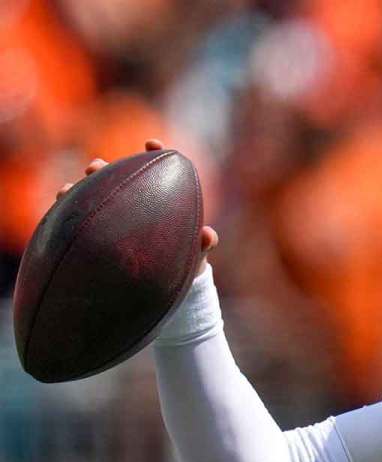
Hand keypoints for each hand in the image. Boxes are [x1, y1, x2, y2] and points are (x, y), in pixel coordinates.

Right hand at [57, 139, 217, 278]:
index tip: (151, 144)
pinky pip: (80, 217)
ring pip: (95, 195)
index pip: (158, 171)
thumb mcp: (193, 257)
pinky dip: (69, 206)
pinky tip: (60, 201)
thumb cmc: (183, 264)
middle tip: (95, 166)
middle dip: (105, 170)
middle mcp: (133, 203)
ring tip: (70, 187)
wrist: (164, 286)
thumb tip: (208, 235)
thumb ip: (201, 245)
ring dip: (83, 187)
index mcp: (161, 201)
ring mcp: (113, 217)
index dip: (155, 154)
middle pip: (118, 179)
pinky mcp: (97, 232)